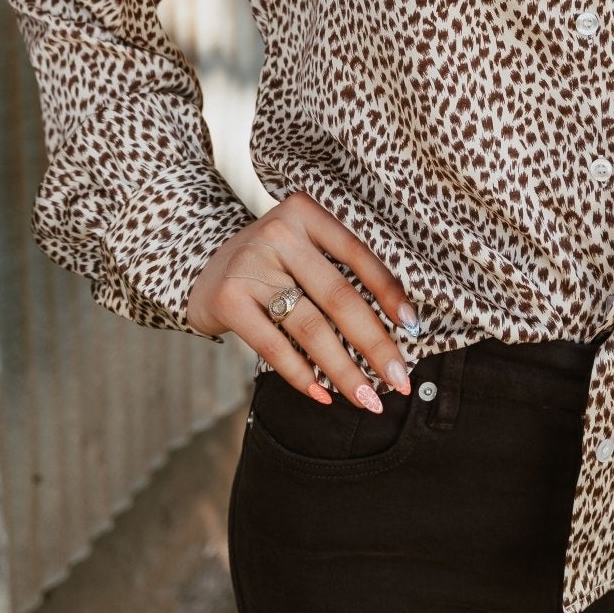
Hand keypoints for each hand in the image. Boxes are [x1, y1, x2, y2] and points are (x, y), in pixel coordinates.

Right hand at [185, 190, 419, 409]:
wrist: (200, 270)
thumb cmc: (270, 266)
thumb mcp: (302, 251)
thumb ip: (339, 273)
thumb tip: (399, 326)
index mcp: (306, 214)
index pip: (358, 255)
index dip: (389, 293)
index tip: (414, 329)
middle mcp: (280, 233)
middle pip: (339, 297)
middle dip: (375, 345)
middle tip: (399, 381)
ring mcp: (252, 265)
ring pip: (311, 327)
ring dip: (344, 370)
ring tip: (367, 398)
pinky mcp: (229, 299)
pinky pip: (274, 346)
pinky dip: (302, 376)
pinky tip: (323, 395)